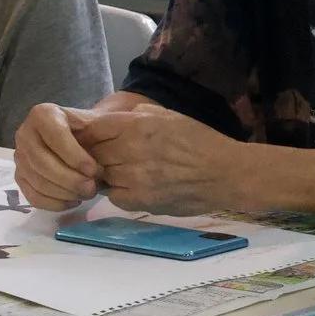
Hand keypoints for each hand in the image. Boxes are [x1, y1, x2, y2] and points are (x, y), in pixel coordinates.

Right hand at [15, 103, 101, 210]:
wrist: (81, 139)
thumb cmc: (91, 130)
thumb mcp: (98, 123)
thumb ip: (101, 131)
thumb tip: (103, 151)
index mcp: (43, 114)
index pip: (55, 135)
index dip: (74, 155)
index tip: (93, 170)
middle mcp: (25, 133)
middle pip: (42, 162)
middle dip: (70, 179)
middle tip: (92, 188)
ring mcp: (20, 157)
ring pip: (38, 181)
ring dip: (64, 193)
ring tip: (86, 194)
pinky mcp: (20, 177)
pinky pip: (33, 196)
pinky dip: (55, 203)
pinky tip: (74, 201)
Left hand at [72, 104, 247, 216]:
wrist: (225, 173)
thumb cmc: (200, 141)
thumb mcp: (170, 116)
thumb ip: (140, 115)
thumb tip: (119, 118)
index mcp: (138, 125)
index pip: (94, 128)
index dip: (88, 133)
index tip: (91, 137)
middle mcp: (131, 149)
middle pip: (91, 153)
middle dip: (94, 155)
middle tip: (106, 156)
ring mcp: (133, 178)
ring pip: (100, 176)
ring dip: (106, 174)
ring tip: (123, 171)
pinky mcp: (139, 201)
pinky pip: (113, 196)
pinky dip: (118, 192)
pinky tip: (134, 187)